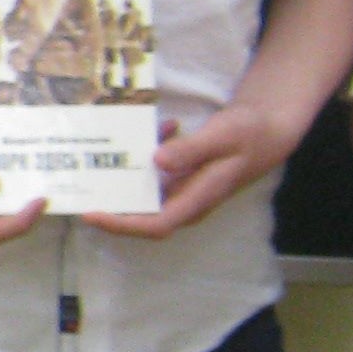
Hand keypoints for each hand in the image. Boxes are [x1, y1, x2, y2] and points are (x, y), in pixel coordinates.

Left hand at [82, 104, 300, 240]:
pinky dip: (153, 150)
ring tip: (113, 148)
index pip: (155, 225)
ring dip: (130, 172)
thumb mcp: (222, 137)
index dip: (121, 224)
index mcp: (197, 199)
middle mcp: (188, 201)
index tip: (91, 214)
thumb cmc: (249, 134)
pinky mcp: (184, 176)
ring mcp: (186, 190)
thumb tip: (158, 162)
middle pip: (143, 216)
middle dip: (111, 203)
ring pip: (146, 191)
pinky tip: (163, 126)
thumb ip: (191, 150)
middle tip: (82, 184)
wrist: (270, 130)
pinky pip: (157, 171)